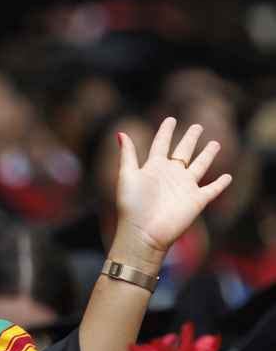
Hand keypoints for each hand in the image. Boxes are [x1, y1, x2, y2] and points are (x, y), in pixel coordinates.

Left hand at [115, 117, 231, 266]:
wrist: (144, 231)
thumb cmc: (132, 204)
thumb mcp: (127, 175)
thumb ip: (128, 154)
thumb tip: (121, 132)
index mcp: (153, 167)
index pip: (161, 144)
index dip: (166, 131)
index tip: (171, 119)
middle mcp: (170, 175)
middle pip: (183, 152)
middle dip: (190, 139)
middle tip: (197, 126)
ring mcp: (185, 187)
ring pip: (200, 166)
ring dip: (208, 155)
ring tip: (215, 143)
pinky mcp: (197, 200)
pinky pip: (212, 189)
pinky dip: (221, 184)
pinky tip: (229, 177)